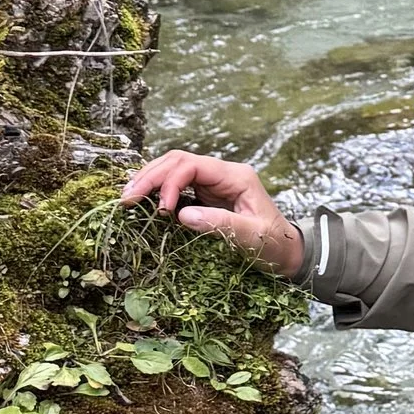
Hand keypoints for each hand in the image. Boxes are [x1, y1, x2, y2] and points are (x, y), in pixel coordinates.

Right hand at [119, 148, 303, 278]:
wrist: (286, 253)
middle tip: (126, 199)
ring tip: (126, 199)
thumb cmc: (274, 245)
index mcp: (236, 176)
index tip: (161, 210)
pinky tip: (141, 202)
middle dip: (150, 177)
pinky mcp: (206, 195)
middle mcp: (223, 174)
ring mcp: (213, 183)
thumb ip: (221, 224)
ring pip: (174, 169)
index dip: (170, 183)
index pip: (193, 165)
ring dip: (149, 181)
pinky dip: (157, 191)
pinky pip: (176, 185)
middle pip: (178, 161)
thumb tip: (182, 215)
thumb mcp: (252, 237)